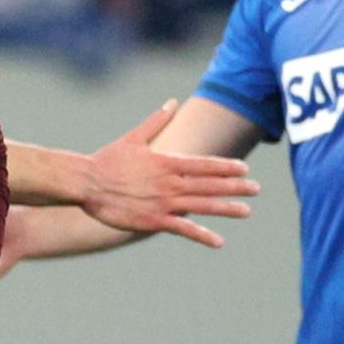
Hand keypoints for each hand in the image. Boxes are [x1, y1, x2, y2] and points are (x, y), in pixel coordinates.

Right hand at [77, 99, 257, 246]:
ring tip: (246, 211)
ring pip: (202, 205)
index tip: (244, 169)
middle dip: (235, 187)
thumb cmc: (107, 160)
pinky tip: (218, 241)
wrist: (86, 183)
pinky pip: (183, 229)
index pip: (204, 164)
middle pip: (209, 184)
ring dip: (226, 208)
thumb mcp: (134, 138)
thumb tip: (172, 102)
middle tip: (256, 189)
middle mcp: (170, 182)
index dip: (226, 167)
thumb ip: (156, 121)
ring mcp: (164, 203)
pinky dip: (202, 235)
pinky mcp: (154, 221)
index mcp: (167, 162)